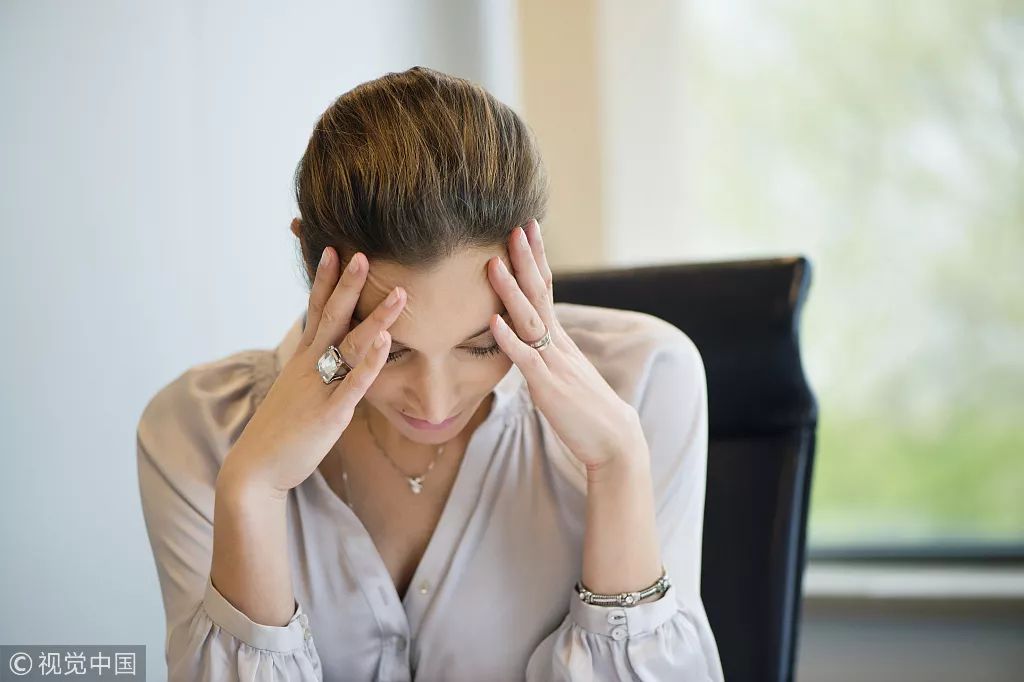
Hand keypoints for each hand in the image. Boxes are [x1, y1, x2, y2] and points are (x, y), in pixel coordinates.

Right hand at [219, 246, 407, 496]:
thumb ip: (316, 371)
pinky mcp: (330, 413)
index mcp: (302, 360)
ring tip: (399, 294)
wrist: (255, 469)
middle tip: (362, 254)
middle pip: (332, 317)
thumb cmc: (281, 431)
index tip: (332, 249)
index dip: (324, 280)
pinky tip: (385, 343)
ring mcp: (320, 388)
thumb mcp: (298, 391)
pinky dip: (370, 362)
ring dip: (375, 318)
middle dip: (347, 284)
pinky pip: (353, 384)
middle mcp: (310, 367)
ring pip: (350, 345)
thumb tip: (334, 357)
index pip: (315, 310)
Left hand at [486, 219, 642, 471]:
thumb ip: (544, 354)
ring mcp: (553, 364)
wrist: (615, 440)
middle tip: (517, 225)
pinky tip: (494, 321)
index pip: (546, 289)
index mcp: (559, 340)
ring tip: (493, 263)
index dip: (535, 259)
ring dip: (510, 291)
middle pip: (539, 293)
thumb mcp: (562, 373)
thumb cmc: (586, 410)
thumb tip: (526, 339)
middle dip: (526, 259)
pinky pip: (525, 360)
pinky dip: (509, 339)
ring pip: (529, 320)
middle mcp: (557, 344)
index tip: (526, 228)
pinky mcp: (548, 387)